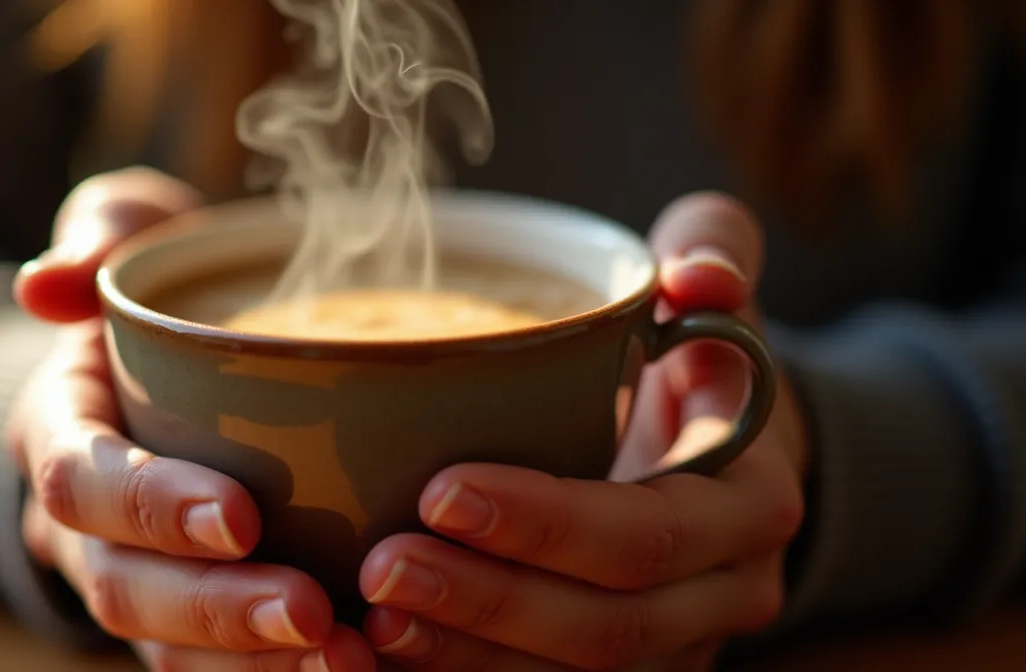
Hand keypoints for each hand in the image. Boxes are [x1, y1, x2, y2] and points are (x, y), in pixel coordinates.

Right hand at [7, 167, 375, 670]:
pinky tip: (361, 668)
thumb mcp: (127, 238)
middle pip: (122, 587)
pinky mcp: (185, 612)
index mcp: (63, 430)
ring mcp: (132, 575)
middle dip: (214, 607)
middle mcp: (85, 522)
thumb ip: (99, 235)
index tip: (241, 516)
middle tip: (313, 612)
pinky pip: (214, 664)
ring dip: (252, 664)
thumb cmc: (158, 294)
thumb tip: (46, 283)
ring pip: (165, 645)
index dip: (151, 506)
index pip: (83, 482)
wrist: (163, 364)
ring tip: (348, 661)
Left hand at [358, 193, 808, 670]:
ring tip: (369, 618)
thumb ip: (716, 253)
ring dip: (466, 655)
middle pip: (606, 627)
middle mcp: (722, 595)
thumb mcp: (719, 301)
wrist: (728, 460)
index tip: (439, 488)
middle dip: (487, 600)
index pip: (646, 533)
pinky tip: (386, 652)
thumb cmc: (703, 369)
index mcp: (748, 507)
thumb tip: (694, 274)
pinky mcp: (624, 670)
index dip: (546, 523)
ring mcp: (676, 647)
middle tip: (381, 565)